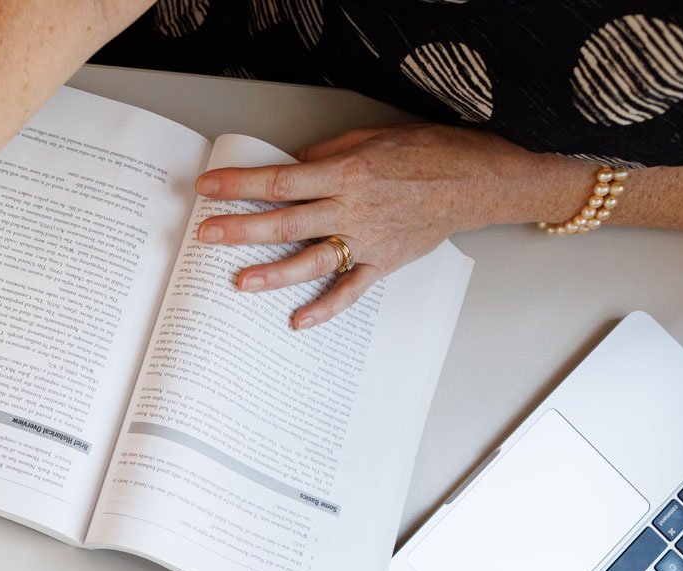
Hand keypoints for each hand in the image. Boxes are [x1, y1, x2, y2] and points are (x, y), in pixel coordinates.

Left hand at [193, 124, 584, 326]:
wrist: (476, 181)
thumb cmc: (427, 152)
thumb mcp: (371, 138)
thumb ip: (326, 154)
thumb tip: (288, 166)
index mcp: (347, 172)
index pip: (281, 180)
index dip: (240, 184)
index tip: (208, 187)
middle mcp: (353, 208)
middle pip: (286, 222)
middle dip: (241, 229)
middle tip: (206, 235)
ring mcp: (368, 240)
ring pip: (311, 260)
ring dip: (273, 273)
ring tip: (239, 282)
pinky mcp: (384, 262)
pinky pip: (350, 290)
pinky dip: (325, 308)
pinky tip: (298, 321)